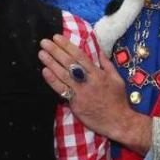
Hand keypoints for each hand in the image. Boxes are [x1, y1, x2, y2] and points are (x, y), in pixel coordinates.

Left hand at [39, 33, 151, 153]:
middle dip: (56, 51)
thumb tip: (99, 52)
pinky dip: (52, 81)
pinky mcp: (75, 104)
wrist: (118, 121)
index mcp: (98, 74)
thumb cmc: (118, 100)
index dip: (67, 46)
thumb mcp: (117, 79)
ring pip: (63, 75)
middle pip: (69, 63)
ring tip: (41, 53)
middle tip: (44, 42)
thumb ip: (107, 64)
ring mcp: (80, 93)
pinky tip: (45, 71)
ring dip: (51, 63)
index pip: (80, 56)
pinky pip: (62, 90)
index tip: (57, 37)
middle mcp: (88, 81)